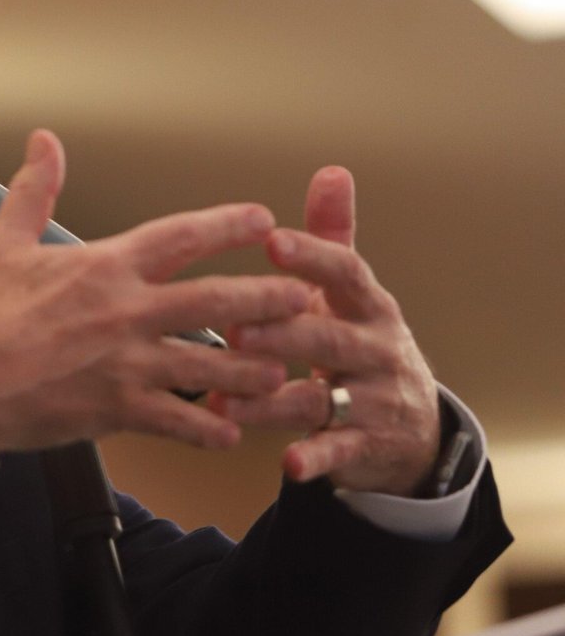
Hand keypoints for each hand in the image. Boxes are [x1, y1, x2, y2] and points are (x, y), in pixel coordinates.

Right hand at [0, 131, 309, 457]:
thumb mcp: (4, 242)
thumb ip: (35, 190)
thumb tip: (44, 140)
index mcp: (104, 266)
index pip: (181, 236)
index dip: (229, 224)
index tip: (265, 218)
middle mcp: (125, 312)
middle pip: (217, 300)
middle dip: (269, 298)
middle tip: (305, 298)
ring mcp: (126, 363)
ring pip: (213, 365)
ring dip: (255, 369)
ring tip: (287, 371)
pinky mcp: (118, 410)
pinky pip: (180, 421)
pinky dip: (210, 427)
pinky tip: (233, 430)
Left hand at [213, 167, 440, 495]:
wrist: (408, 424)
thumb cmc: (359, 340)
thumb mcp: (350, 292)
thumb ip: (335, 236)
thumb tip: (331, 170)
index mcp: (367, 304)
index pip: (345, 272)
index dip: (312, 256)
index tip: (272, 240)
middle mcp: (376, 348)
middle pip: (329, 336)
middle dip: (284, 333)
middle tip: (236, 328)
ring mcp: (375, 399)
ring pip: (321, 397)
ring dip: (272, 401)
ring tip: (226, 401)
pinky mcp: (367, 445)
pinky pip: (339, 450)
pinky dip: (314, 457)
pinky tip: (287, 464)